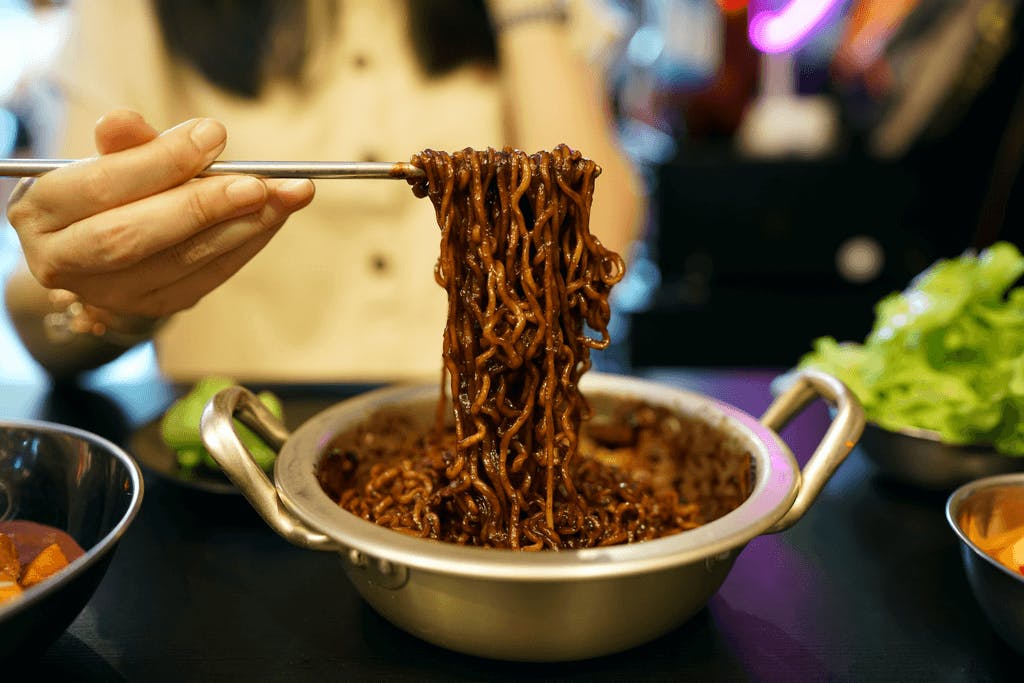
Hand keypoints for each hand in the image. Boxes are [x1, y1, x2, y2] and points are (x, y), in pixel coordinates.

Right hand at [6, 109, 314, 318]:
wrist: (100, 243)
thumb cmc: (107, 189)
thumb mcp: (108, 158)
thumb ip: (125, 144)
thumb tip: (127, 121)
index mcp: (43, 213)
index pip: (100, 186)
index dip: (160, 161)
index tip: (214, 135)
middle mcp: (66, 262)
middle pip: (134, 236)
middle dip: (203, 205)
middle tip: (259, 182)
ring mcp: (112, 294)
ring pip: (180, 261)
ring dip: (242, 225)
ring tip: (286, 195)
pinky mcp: (155, 307)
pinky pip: (208, 277)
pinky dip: (247, 244)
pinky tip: (275, 216)